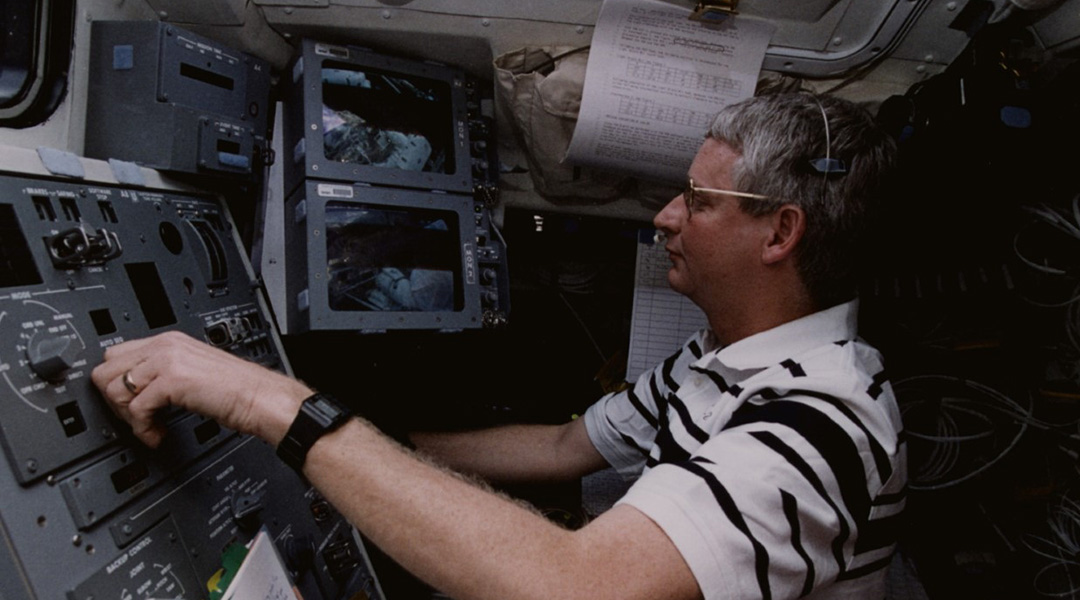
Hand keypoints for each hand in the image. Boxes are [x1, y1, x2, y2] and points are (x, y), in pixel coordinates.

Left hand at [90, 331, 311, 447]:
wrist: (260, 398)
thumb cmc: (236, 391)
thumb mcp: (193, 373)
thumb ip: (165, 372)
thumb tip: (137, 389)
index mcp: (170, 341)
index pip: (116, 355)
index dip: (117, 385)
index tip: (130, 406)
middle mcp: (166, 345)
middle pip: (106, 370)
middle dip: (116, 401)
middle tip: (138, 418)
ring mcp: (168, 360)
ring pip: (115, 389)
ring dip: (128, 417)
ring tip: (149, 428)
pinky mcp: (173, 380)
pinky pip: (136, 407)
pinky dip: (142, 429)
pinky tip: (158, 435)